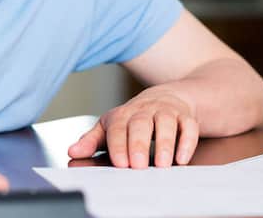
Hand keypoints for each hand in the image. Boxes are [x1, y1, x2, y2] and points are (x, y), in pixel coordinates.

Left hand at [67, 88, 198, 168]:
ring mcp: (166, 112)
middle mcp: (145, 111)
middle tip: (137, 166)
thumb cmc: (134, 117)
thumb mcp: (110, 126)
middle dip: (139, 144)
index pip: (119, 128)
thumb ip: (92, 140)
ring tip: (162, 164)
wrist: (166, 97)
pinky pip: (189, 126)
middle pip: (141, 124)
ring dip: (165, 143)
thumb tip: (73, 151)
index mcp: (124, 114)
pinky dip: (187, 141)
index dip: (118, 145)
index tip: (119, 163)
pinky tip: (182, 157)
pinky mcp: (185, 117)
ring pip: (166, 123)